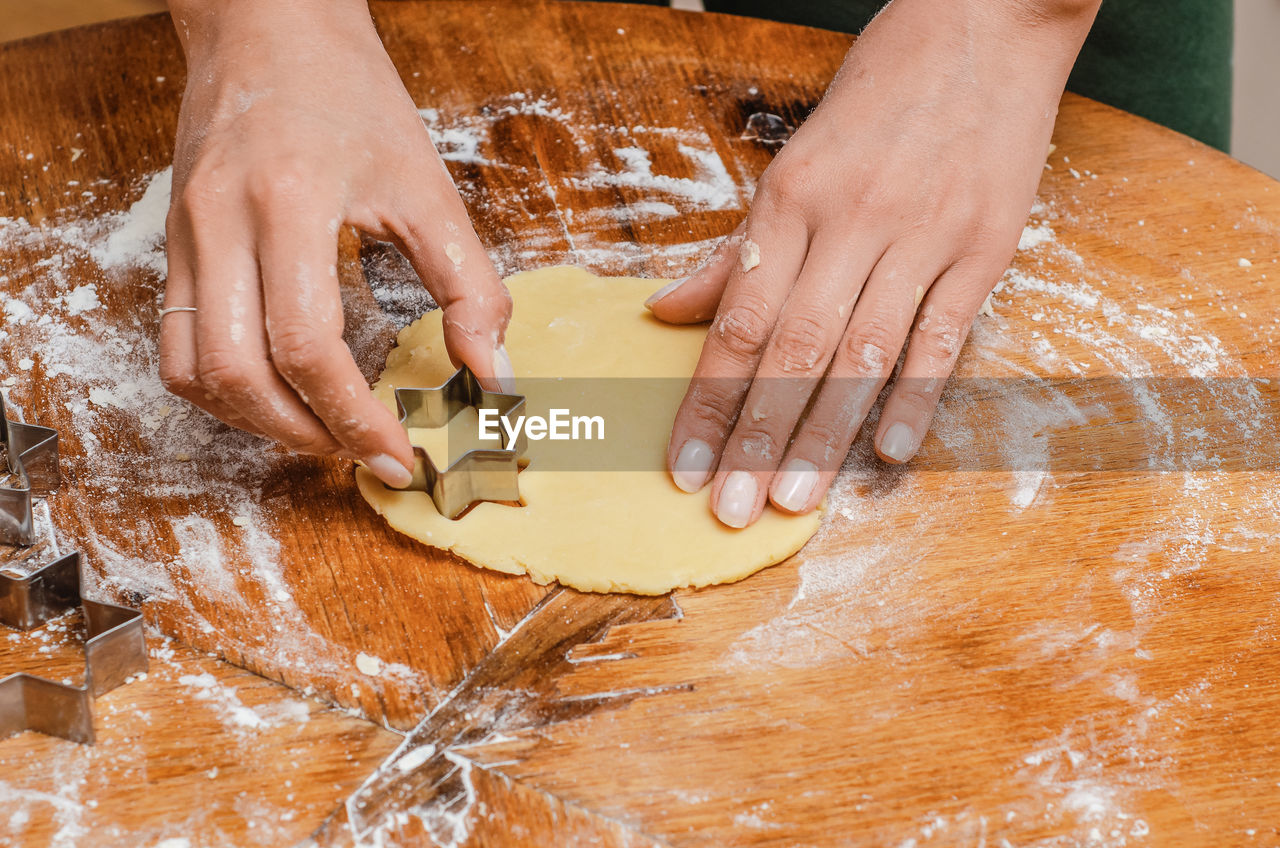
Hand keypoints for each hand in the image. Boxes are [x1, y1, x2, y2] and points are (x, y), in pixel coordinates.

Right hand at [159, 0, 512, 487]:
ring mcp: (186, 236)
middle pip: (237, 374)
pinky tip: (276, 393)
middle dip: (306, 435)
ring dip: (258, 423)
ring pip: (194, 372)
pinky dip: (223, 391)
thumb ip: (470, 286)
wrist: (270, 28)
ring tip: (324, 432)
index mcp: (289, 204)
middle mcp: (222, 224)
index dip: (355, 419)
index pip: (307, 346)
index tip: (400, 457)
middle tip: (365, 454)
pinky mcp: (175, 245)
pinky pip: (177, 345)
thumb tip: (493, 375)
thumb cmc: (351, 97)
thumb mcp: (428, 187)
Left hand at [647, 0, 1099, 526]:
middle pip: (794, 350)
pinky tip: (887, 452)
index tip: (684, 464)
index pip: (738, 322)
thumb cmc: (880, 93)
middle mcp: (853, 220)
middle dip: (755, 437)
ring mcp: (924, 236)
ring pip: (863, 354)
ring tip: (791, 499)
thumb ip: (734, 248)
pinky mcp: (985, 247)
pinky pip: (944, 336)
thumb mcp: (793, 160)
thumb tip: (665, 313)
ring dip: (824, 435)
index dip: (706, 400)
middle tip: (730, 508)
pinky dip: (916, 397)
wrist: (988, 22)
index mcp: (791, 199)